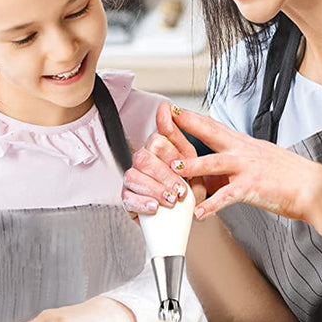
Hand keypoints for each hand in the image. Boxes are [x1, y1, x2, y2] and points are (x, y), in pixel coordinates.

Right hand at [122, 101, 206, 216]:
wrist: (186, 211)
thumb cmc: (189, 185)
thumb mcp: (194, 164)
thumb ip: (184, 139)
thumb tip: (167, 109)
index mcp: (160, 148)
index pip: (159, 137)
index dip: (170, 144)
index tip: (183, 160)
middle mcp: (144, 159)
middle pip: (145, 157)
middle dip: (165, 175)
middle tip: (181, 189)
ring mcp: (133, 176)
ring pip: (135, 175)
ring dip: (156, 189)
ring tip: (171, 200)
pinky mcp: (127, 196)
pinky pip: (128, 197)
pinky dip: (142, 202)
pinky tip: (155, 206)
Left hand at [168, 106, 321, 220]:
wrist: (311, 186)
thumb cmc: (286, 175)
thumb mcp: (258, 160)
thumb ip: (234, 163)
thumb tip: (214, 170)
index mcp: (243, 144)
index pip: (213, 126)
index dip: (192, 118)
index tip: (173, 110)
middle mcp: (243, 151)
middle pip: (210, 134)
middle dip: (187, 127)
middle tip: (165, 121)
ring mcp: (247, 168)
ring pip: (214, 163)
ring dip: (192, 166)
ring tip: (173, 170)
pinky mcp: (252, 187)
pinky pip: (228, 197)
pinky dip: (212, 205)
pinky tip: (199, 213)